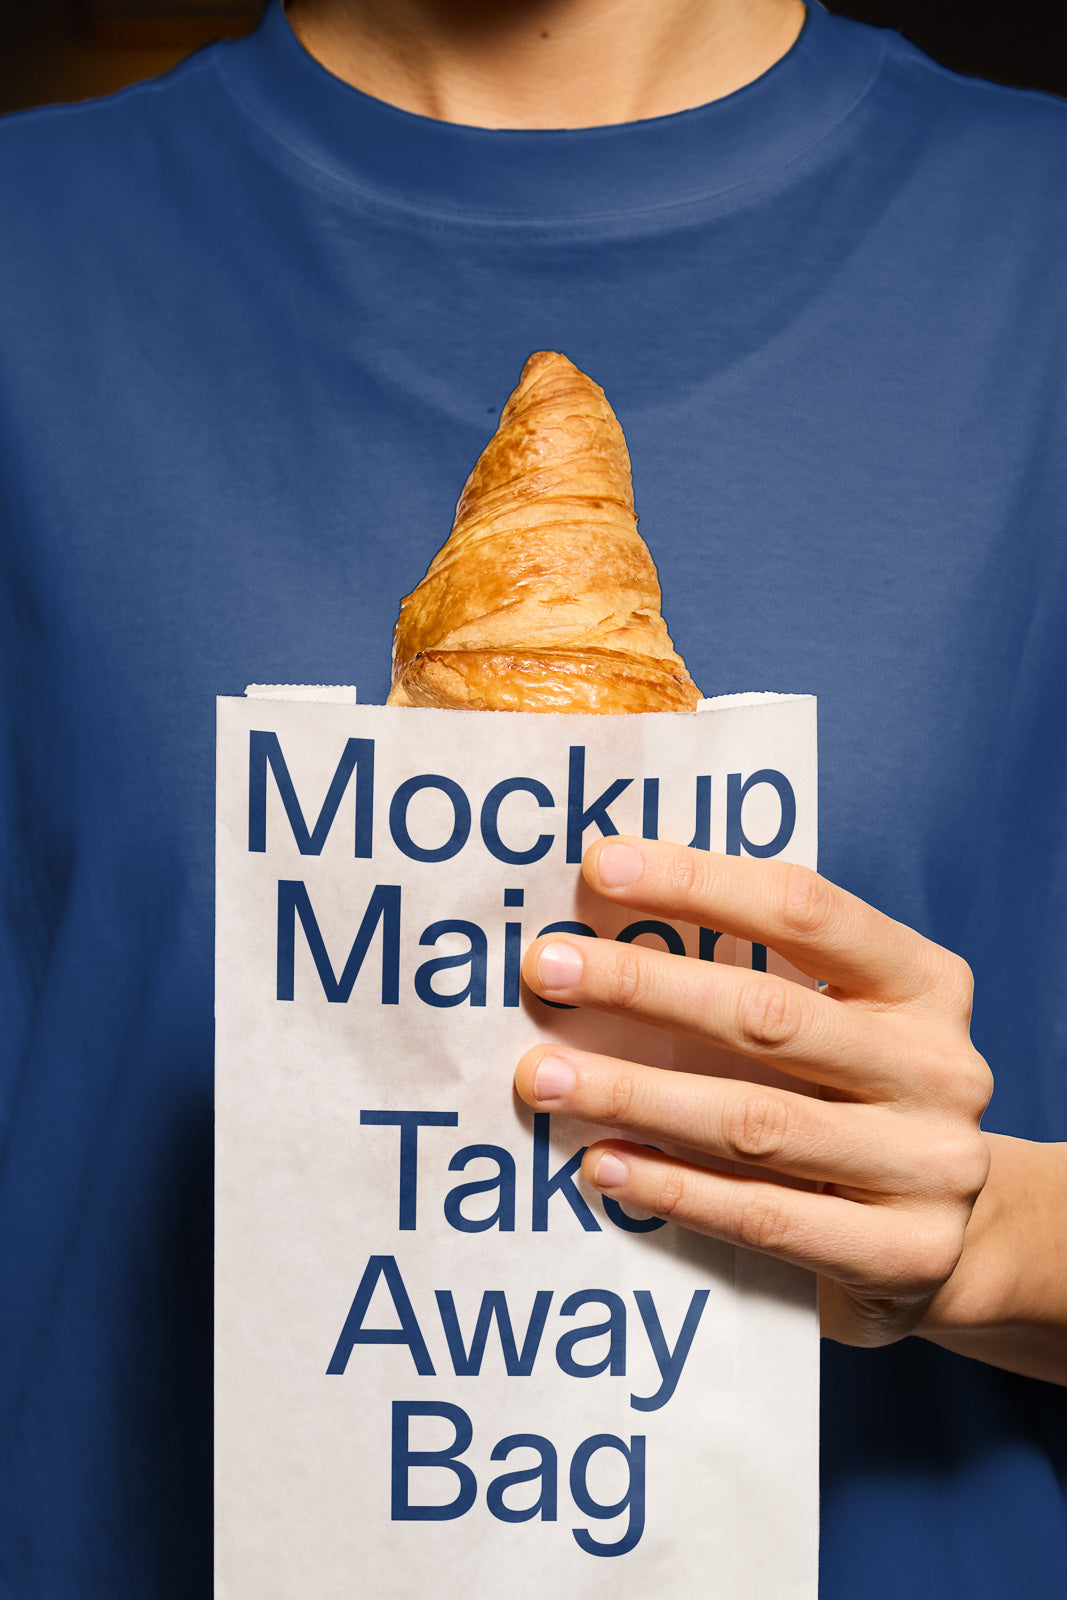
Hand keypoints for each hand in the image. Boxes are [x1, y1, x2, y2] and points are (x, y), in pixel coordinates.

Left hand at [515, 837, 993, 1348]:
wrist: (951, 1237)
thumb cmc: (856, 1099)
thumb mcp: (839, 1020)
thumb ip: (757, 972)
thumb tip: (606, 918)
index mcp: (925, 982)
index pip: (804, 909)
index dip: (699, 882)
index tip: (599, 866)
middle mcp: (939, 1067)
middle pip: (768, 1015)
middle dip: (642, 987)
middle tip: (546, 971)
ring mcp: (931, 1165)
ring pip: (754, 1122)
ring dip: (634, 1094)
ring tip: (545, 1077)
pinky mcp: (904, 1254)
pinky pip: (763, 1217)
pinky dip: (673, 1187)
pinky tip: (601, 1164)